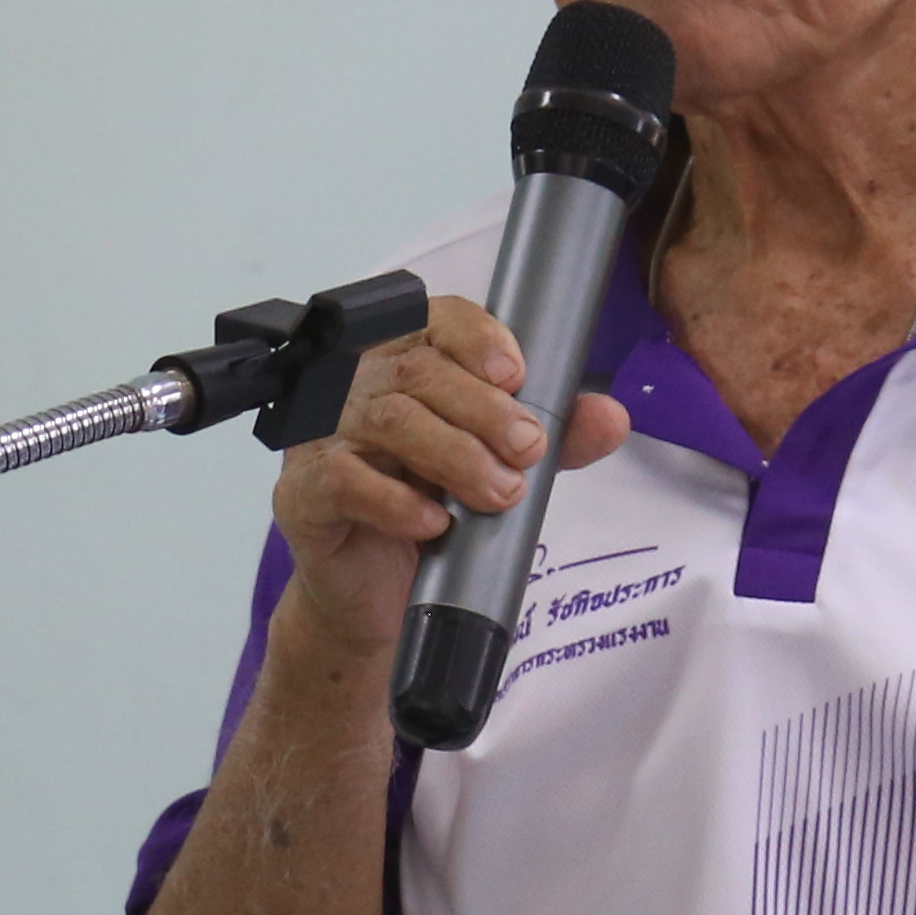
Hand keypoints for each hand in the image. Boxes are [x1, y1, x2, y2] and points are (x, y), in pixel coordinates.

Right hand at [262, 295, 630, 667]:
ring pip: (389, 420)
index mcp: (407, 359)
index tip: (517, 375)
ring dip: (454, 456)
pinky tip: (432, 521)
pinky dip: (395, 501)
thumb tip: (610, 418)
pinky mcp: (305, 491)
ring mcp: (325, 435)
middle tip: (529, 449)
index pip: (439, 321)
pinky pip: (345, 481)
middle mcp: (360, 385)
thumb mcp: (503, 465)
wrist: (377, 593)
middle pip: (418, 372)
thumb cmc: (433, 509)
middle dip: (484, 410)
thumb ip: (556, 437)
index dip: (479, 339)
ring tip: (498, 492)